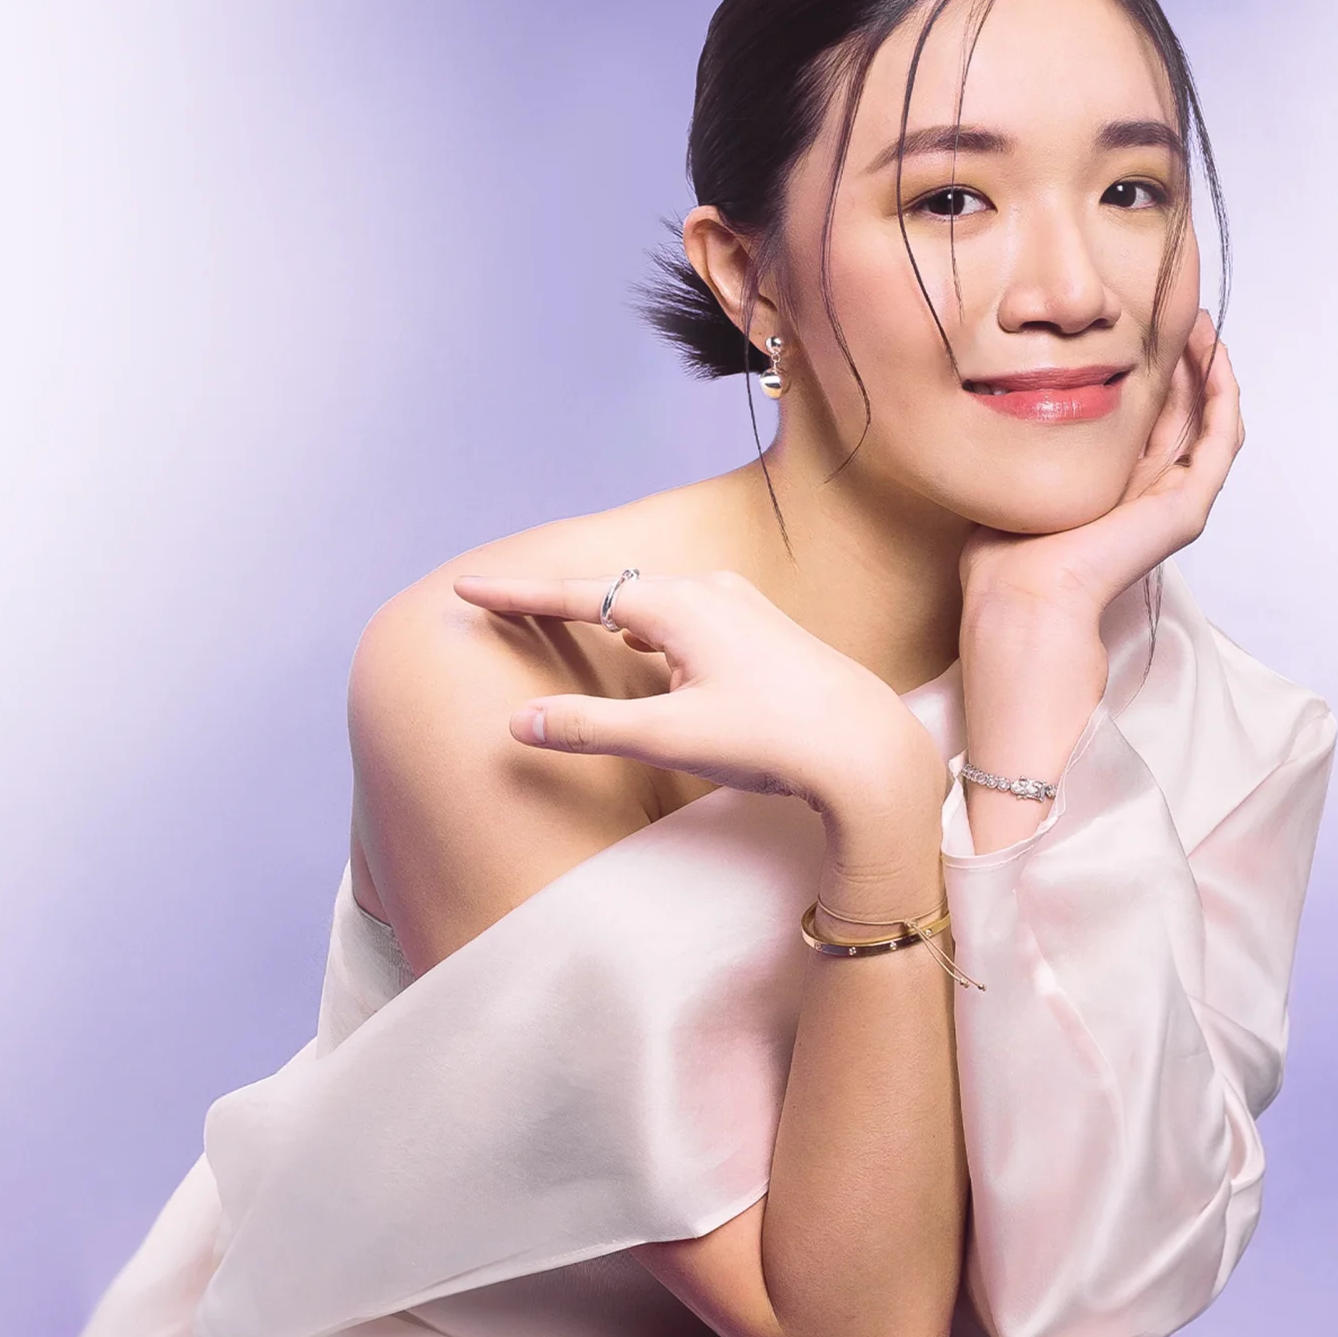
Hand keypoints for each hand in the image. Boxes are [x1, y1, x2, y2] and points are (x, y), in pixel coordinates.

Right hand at [450, 569, 939, 830]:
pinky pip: (687, 618)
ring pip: (655, 603)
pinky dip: (650, 630)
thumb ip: (590, 728)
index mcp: (680, 606)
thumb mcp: (670, 738)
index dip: (519, 596)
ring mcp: (742, 608)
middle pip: (614, 591)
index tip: (468, 587)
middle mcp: (711, 592)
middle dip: (559, 602)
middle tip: (507, 605)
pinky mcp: (763, 632)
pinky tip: (652, 650)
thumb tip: (518, 722)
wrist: (869, 750)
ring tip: (569, 620)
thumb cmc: (773, 738)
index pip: (579, 595)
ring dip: (609, 616)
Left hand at [959, 311, 1243, 636]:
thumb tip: (1007, 391)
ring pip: (1207, 421)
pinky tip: (1214, 357)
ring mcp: (1172, 501)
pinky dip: (1222, 396)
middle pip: (1181, 412)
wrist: (1019, 591)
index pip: (1144, 418)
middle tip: (1179, 308)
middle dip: (1184, 360)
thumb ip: (1028, 441)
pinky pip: (1219, 441)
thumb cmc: (1004, 552)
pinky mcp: (1186, 508)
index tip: (1140, 326)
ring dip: (1210, 370)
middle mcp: (1146, 493)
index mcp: (1111, 487)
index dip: (1150, 371)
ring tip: (1201, 323)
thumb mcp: (1018, 475)